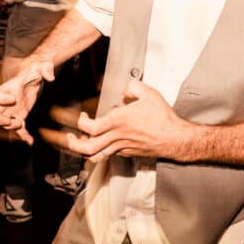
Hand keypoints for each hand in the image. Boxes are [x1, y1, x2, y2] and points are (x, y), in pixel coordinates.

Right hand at [0, 59, 55, 144]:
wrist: (35, 78)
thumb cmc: (35, 71)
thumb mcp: (41, 67)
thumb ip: (46, 69)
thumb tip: (51, 77)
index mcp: (9, 88)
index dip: (1, 99)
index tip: (12, 99)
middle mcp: (7, 100)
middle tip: (9, 121)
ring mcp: (12, 110)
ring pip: (3, 123)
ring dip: (11, 126)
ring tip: (21, 123)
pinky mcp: (20, 116)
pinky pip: (19, 129)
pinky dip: (23, 136)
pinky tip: (30, 141)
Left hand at [62, 80, 194, 162]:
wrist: (175, 139)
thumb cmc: (163, 119)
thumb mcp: (149, 94)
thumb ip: (133, 87)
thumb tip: (126, 90)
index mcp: (119, 122)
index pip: (90, 127)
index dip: (81, 122)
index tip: (82, 116)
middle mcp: (117, 137)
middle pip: (88, 147)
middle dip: (73, 143)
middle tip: (69, 137)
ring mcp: (122, 147)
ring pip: (96, 155)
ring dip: (84, 152)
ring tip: (80, 145)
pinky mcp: (129, 153)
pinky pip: (109, 155)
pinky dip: (100, 152)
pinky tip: (101, 146)